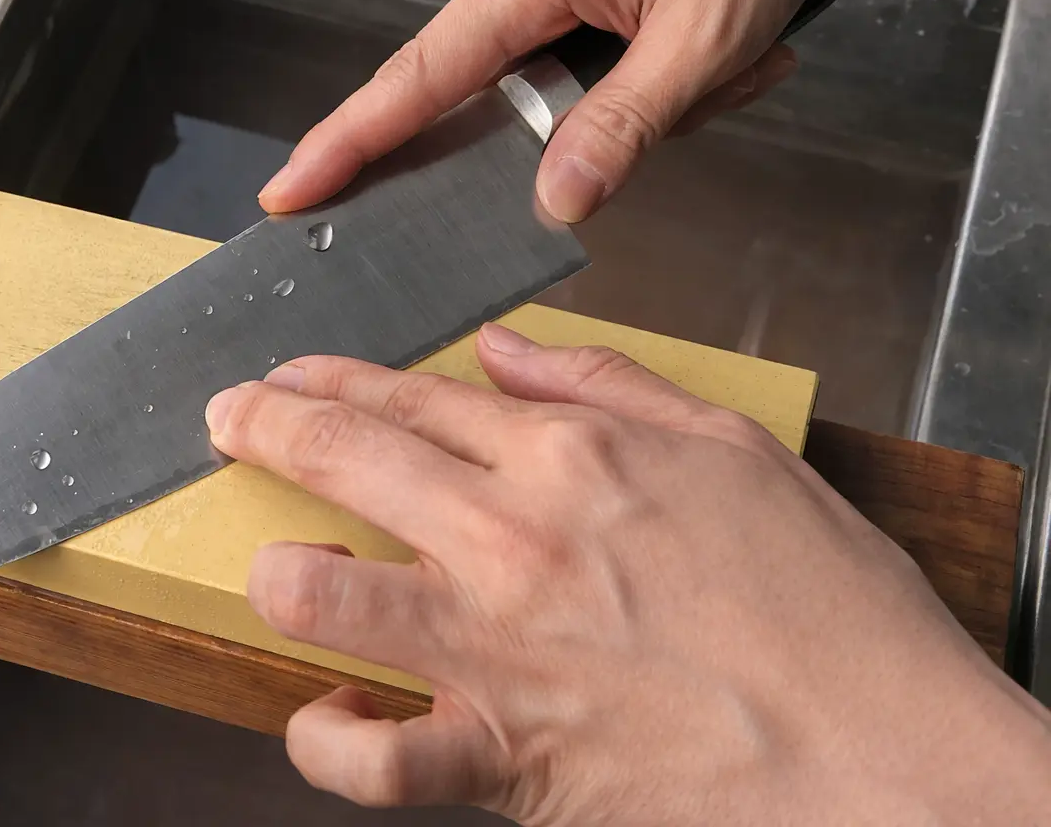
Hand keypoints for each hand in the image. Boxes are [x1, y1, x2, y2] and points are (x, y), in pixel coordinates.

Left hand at [205, 326, 1050, 824]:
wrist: (886, 761)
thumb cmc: (828, 608)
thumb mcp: (733, 450)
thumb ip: (608, 384)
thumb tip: (508, 350)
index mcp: (569, 457)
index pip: (411, 395)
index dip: (329, 378)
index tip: (286, 374)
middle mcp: (512, 539)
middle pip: (343, 455)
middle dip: (261, 424)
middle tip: (225, 419)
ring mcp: (493, 650)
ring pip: (320, 592)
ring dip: (274, 573)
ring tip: (268, 567)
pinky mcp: (498, 759)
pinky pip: (371, 759)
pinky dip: (329, 742)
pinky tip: (326, 718)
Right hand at [256, 0, 876, 223]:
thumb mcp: (704, 41)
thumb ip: (622, 129)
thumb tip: (554, 202)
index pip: (416, 79)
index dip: (350, 142)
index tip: (291, 189)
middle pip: (504, 96)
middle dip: (602, 120)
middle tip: (713, 86)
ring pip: (557, 82)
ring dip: (645, 92)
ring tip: (736, 56)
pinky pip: (578, 50)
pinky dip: (646, 64)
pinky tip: (720, 43)